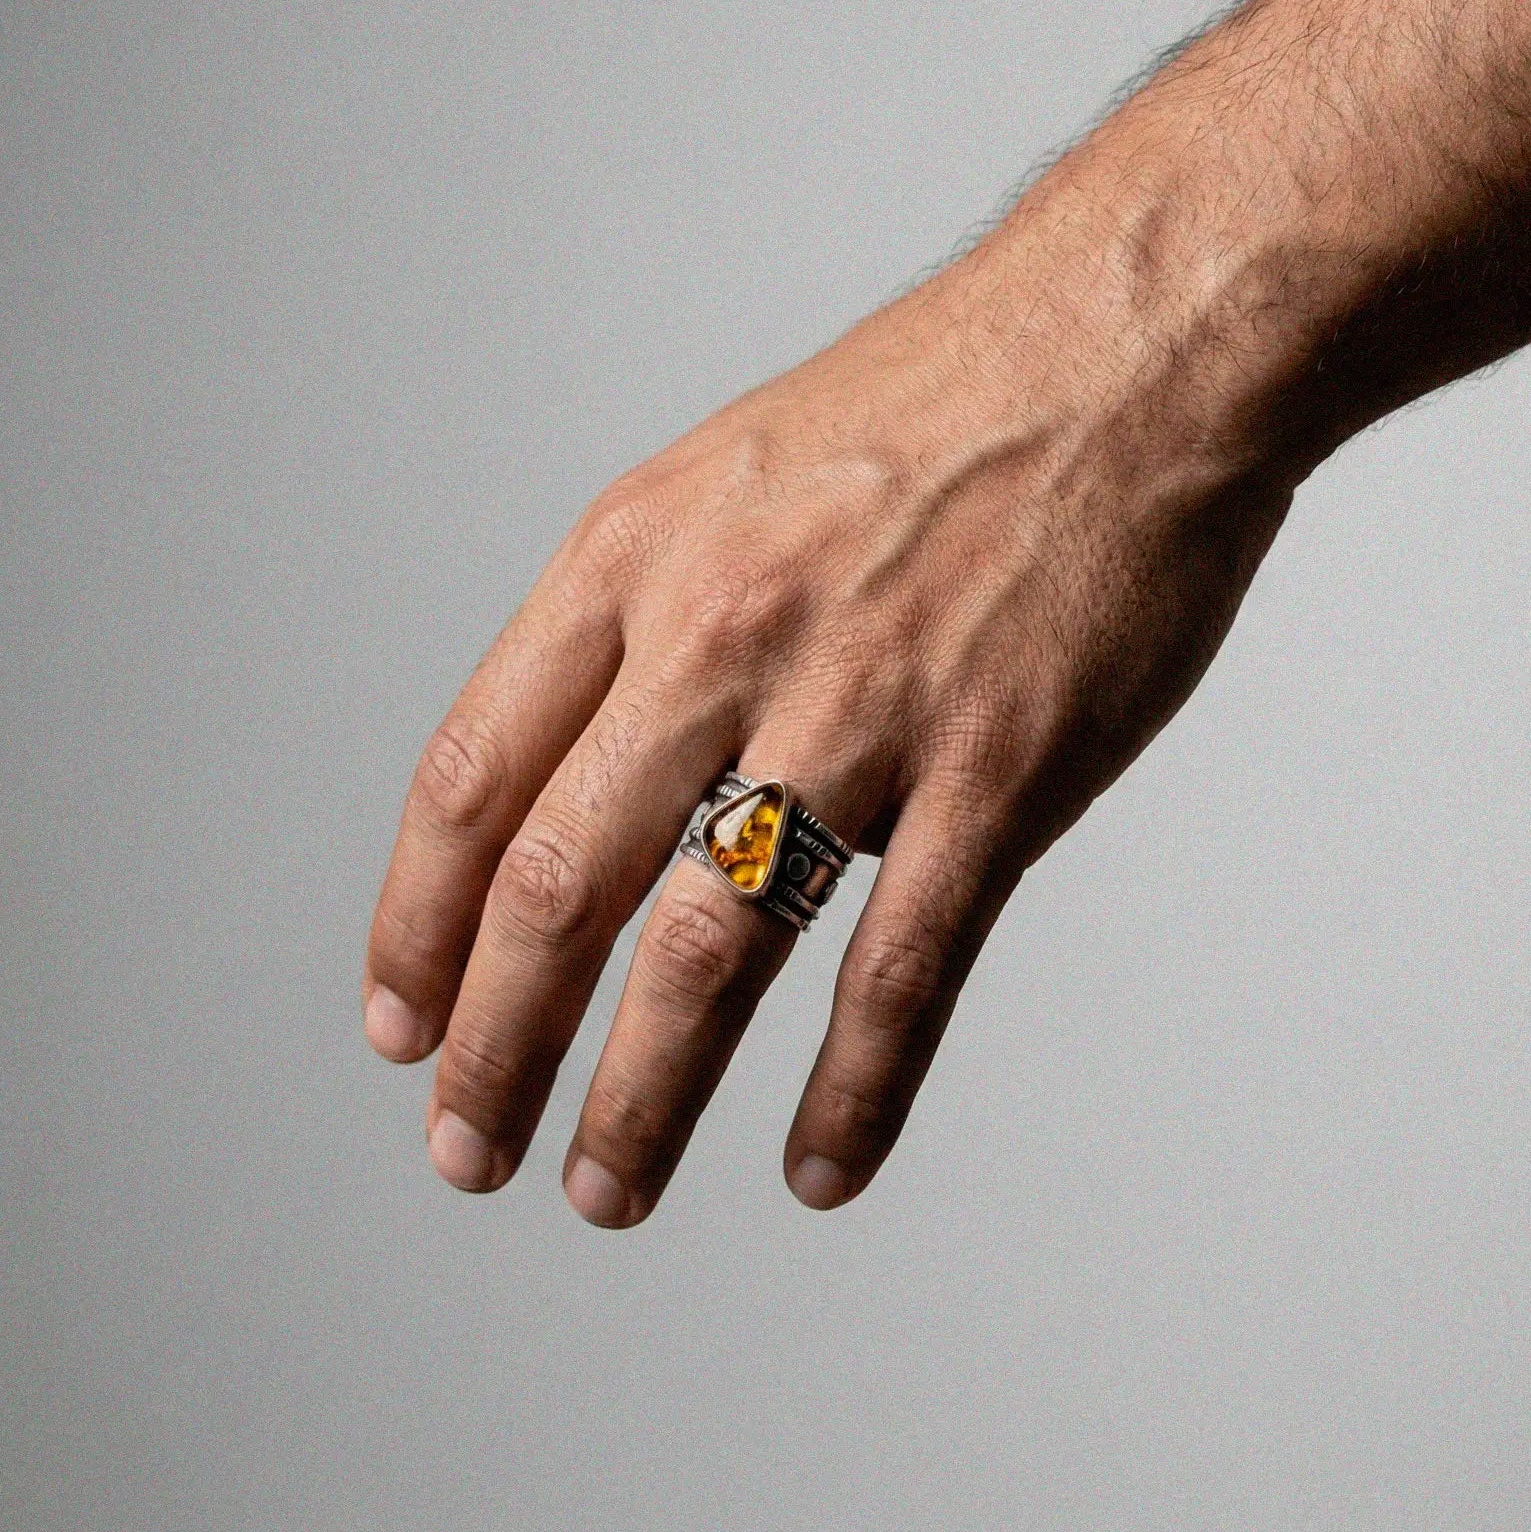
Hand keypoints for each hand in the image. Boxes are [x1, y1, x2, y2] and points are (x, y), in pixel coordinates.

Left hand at [363, 196, 1295, 1227]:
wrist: (1128, 342)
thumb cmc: (926, 411)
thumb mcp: (720, 477)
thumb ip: (632, 620)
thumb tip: (561, 772)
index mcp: (633, 564)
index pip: (472, 780)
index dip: (419, 925)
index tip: (402, 1024)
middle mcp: (720, 641)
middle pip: (560, 887)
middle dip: (495, 1045)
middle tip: (463, 1150)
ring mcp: (861, 712)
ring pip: (709, 951)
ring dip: (641, 1096)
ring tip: (603, 1189)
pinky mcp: (996, 771)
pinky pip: (902, 967)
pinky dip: (854, 1090)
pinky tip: (818, 1170)